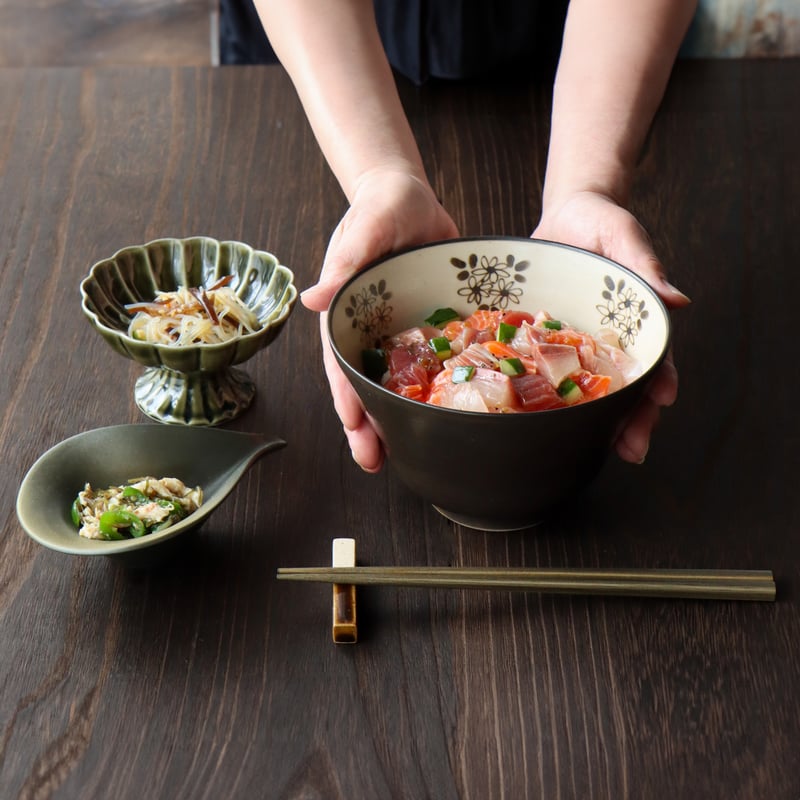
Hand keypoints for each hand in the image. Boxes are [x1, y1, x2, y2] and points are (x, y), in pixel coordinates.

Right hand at [302, 169, 458, 471]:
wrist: (411, 197)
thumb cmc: (380, 207)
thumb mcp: (364, 230)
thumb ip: (343, 262)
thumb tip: (312, 298)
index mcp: (346, 312)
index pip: (340, 362)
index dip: (346, 395)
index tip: (353, 426)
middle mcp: (368, 330)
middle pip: (363, 385)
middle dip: (366, 425)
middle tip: (373, 462)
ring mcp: (396, 333)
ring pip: (393, 383)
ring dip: (395, 418)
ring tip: (404, 455)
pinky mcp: (423, 328)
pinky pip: (427, 364)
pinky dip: (431, 391)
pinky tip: (442, 414)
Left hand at [533, 190, 689, 463]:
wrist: (562, 215)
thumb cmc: (599, 221)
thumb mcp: (623, 234)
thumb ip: (644, 264)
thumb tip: (678, 300)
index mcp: (632, 322)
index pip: (653, 359)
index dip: (659, 382)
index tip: (663, 401)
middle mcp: (605, 340)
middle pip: (623, 387)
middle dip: (631, 420)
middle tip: (633, 449)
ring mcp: (574, 345)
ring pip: (584, 390)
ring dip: (590, 421)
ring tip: (589, 449)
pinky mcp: (542, 341)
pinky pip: (541, 371)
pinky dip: (541, 396)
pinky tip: (534, 418)